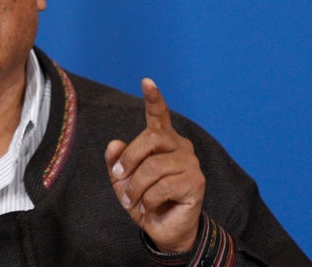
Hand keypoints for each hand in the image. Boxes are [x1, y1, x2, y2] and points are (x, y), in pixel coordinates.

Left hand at [105, 78, 204, 252]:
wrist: (163, 229)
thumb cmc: (143, 199)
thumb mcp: (122, 180)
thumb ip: (116, 161)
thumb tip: (115, 143)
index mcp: (162, 140)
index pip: (159, 115)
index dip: (153, 98)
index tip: (147, 81)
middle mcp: (180, 146)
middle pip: (151, 138)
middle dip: (129, 159)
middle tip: (119, 178)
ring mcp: (190, 163)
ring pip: (154, 166)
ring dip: (135, 187)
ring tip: (131, 201)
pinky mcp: (196, 182)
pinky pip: (162, 186)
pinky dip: (148, 199)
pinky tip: (148, 207)